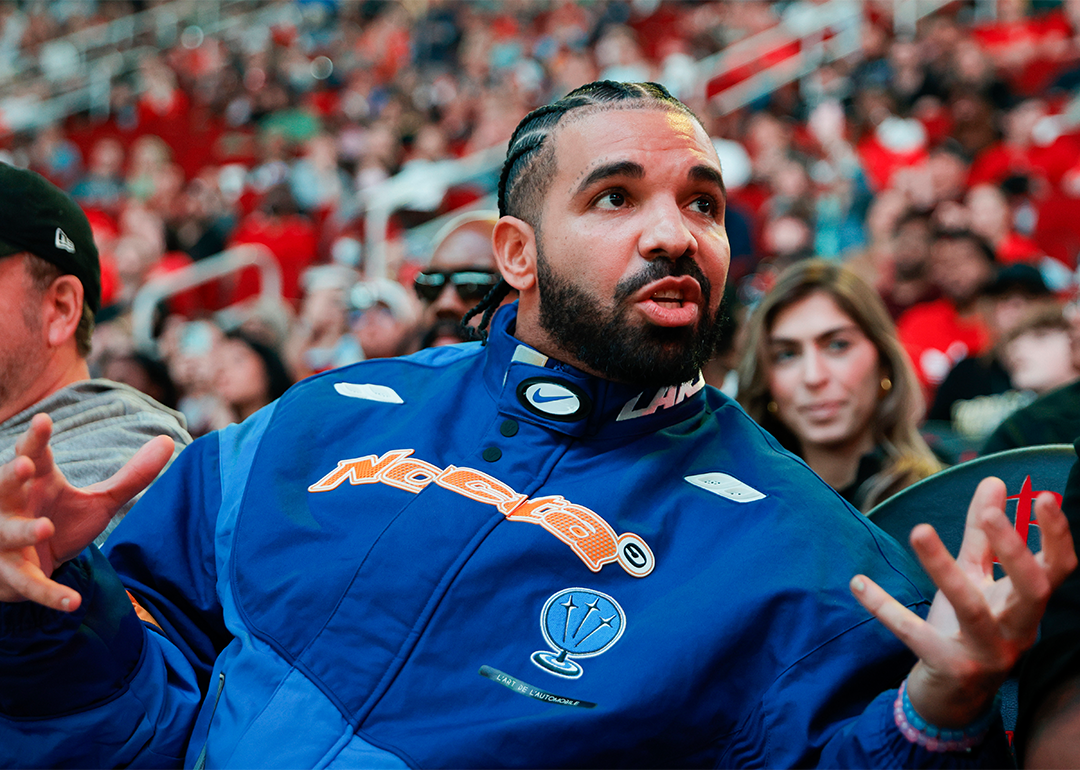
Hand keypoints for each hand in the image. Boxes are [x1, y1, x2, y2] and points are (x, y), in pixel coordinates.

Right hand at [0, 413, 173, 611]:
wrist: (32, 566)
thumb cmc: (60, 521)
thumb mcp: (99, 500)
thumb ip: (132, 476)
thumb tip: (169, 441)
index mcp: (36, 482)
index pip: (32, 454)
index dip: (36, 439)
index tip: (44, 419)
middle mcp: (13, 507)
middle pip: (3, 487)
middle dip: (9, 476)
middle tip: (22, 464)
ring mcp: (6, 542)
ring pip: (8, 534)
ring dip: (22, 531)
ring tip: (44, 526)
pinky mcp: (12, 576)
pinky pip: (29, 584)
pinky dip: (49, 594)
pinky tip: (73, 602)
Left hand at [851, 476, 1077, 726]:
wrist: (951, 697)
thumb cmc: (967, 627)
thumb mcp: (975, 578)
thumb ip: (982, 535)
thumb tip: (993, 482)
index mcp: (1026, 606)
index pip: (1058, 570)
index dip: (1056, 536)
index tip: (1045, 497)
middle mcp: (1016, 631)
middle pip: (1031, 590)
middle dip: (1014, 551)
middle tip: (992, 513)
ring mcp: (986, 654)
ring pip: (971, 609)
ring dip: (944, 568)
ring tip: (918, 529)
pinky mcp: (948, 667)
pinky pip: (915, 634)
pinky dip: (886, 607)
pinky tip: (859, 583)